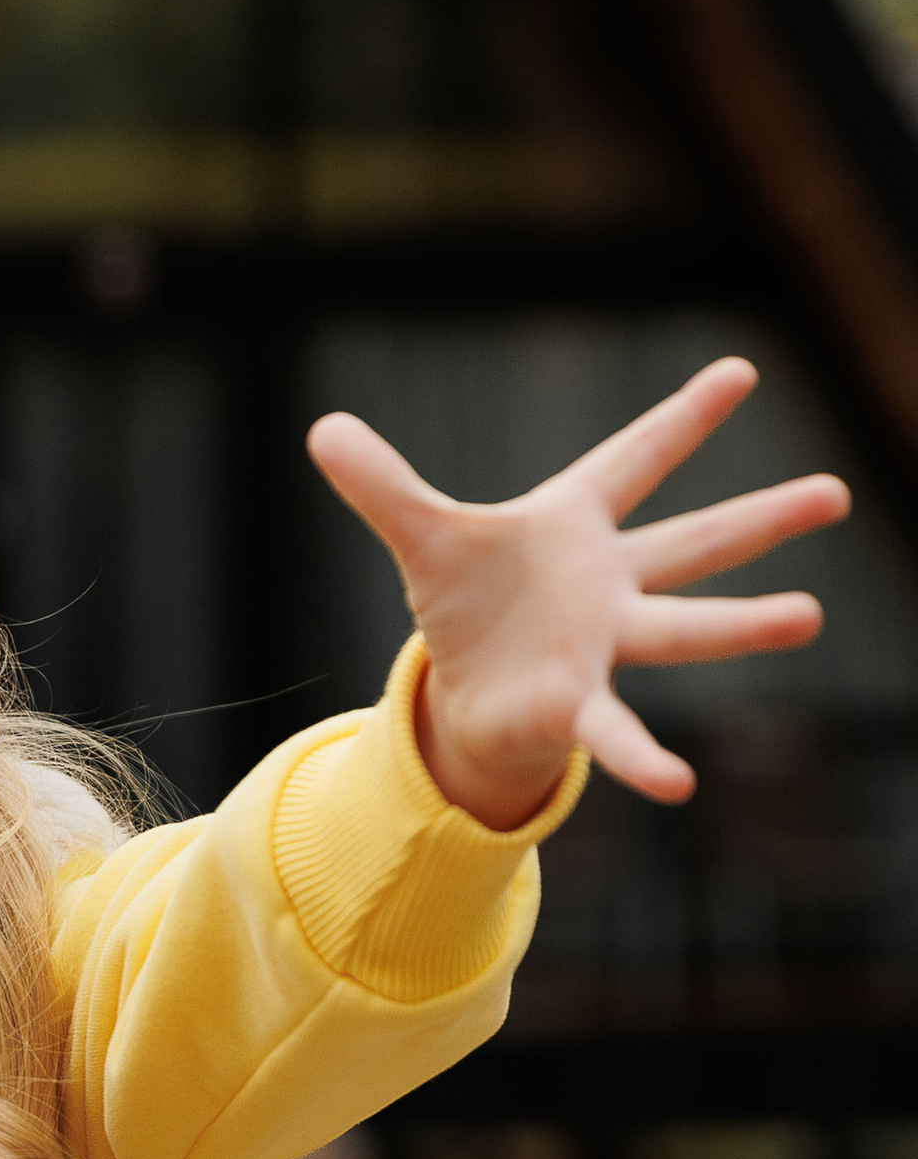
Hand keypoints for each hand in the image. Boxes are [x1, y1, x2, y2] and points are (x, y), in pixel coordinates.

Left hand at [306, 358, 849, 829]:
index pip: (634, 460)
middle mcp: (608, 583)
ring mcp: (603, 645)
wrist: (470, 692)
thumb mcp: (420, 537)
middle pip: (693, 542)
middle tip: (835, 492)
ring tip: (810, 614)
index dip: (682, 420)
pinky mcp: (576, 704)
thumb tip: (322, 429)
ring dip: (743, 625)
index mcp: (575, 526)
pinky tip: (681, 786)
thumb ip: (381, 485)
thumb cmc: (467, 605)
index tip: (741, 372)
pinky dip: (642, 758)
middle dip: (760, 521)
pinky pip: (617, 732)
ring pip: (684, 628)